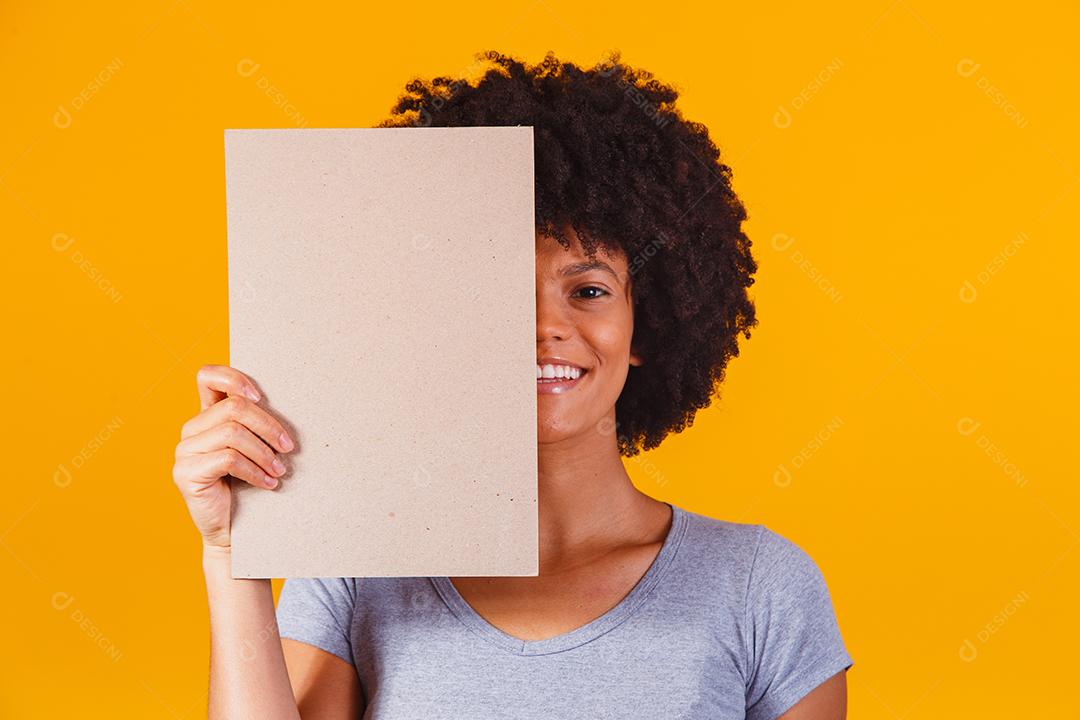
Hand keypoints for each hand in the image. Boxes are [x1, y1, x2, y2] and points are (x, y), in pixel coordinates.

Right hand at [173, 364, 294, 549]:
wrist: (236, 533)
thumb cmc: (252, 488)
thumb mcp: (257, 449)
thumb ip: (258, 424)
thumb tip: (290, 400)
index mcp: (207, 417)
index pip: (208, 376)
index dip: (234, 378)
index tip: (262, 397)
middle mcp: (191, 430)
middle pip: (234, 407)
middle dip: (269, 425)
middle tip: (289, 448)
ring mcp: (184, 451)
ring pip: (232, 433)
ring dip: (264, 452)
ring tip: (280, 470)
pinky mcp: (186, 473)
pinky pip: (228, 458)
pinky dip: (255, 470)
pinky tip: (268, 483)